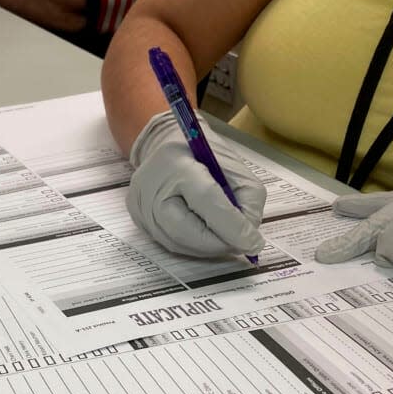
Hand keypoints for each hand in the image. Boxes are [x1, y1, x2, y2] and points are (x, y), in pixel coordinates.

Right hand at [127, 111, 265, 257]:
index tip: (254, 244)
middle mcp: (154, 190)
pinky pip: (170, 244)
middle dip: (220, 243)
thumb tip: (248, 235)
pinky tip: (204, 235)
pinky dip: (193, 245)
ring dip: (208, 247)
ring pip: (180, 244)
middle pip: (190, 232)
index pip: (208, 202)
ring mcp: (143, 209)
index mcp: (179, 166)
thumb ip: (247, 197)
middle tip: (240, 244)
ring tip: (224, 239)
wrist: (158, 146)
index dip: (233, 228)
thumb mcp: (233, 165)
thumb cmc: (198, 152)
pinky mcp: (139, 221)